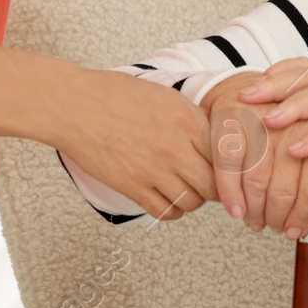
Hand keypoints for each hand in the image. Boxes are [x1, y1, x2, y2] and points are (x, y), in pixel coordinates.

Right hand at [51, 70, 216, 221]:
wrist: (75, 105)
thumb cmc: (116, 95)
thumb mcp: (166, 97)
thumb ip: (193, 118)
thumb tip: (216, 137)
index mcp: (188, 121)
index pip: (228, 155)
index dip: (232, 166)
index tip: (231, 171)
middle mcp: (175, 148)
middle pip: (215, 184)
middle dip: (217, 188)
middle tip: (212, 185)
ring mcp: (154, 170)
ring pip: (192, 202)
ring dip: (194, 199)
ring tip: (187, 190)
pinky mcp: (133, 187)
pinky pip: (165, 212)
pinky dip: (172, 211)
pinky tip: (169, 200)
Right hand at [202, 73, 307, 238]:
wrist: (255, 94)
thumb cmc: (296, 134)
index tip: (298, 228)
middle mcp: (299, 118)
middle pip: (287, 182)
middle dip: (279, 213)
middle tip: (278, 228)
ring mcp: (265, 114)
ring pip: (258, 175)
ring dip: (255, 207)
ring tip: (257, 221)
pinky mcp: (234, 114)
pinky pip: (229, 161)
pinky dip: (230, 191)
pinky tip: (235, 208)